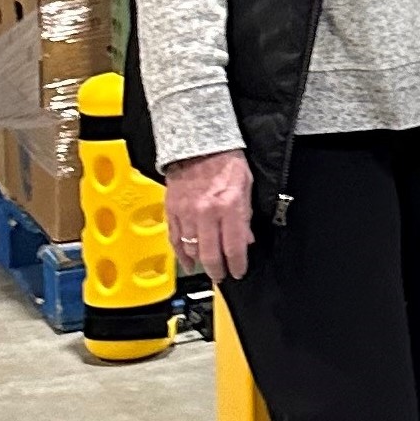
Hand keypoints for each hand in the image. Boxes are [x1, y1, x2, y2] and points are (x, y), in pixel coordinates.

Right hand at [164, 149, 254, 283]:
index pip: (234, 246)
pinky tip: (188, 262)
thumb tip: (246, 240)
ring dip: (200, 264)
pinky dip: (181, 254)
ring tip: (208, 269)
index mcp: (228, 206)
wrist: (199, 144)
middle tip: (222, 276)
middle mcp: (206, 212)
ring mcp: (186, 213)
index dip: (237, 264)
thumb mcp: (246, 186)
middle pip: (210, 254)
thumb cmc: (226, 161)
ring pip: (191, 250)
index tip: (239, 271)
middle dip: (218, 270)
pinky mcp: (172, 211)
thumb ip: (245, 216)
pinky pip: (175, 239)